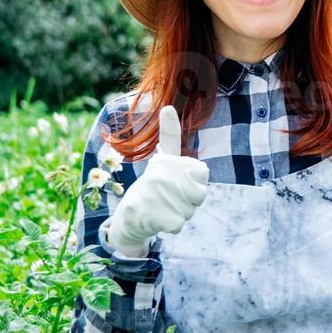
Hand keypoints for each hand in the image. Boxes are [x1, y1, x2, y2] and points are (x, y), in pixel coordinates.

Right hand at [102, 105, 209, 257]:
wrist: (128, 216)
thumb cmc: (151, 186)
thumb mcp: (162, 158)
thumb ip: (170, 136)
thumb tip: (167, 106)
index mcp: (166, 161)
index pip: (203, 172)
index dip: (194, 181)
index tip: (177, 180)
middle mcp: (161, 176)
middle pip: (200, 194)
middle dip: (189, 201)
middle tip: (169, 198)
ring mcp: (159, 197)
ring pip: (191, 210)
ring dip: (180, 213)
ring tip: (162, 207)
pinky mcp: (157, 217)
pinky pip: (179, 224)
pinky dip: (172, 226)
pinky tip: (158, 220)